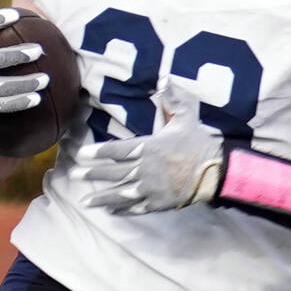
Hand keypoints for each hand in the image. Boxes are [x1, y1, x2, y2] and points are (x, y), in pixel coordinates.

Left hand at [71, 83, 225, 213]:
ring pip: (121, 194)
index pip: (117, 151)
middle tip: (75, 176)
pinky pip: (136, 207)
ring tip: (86, 201)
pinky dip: (122, 210)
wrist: (216, 172)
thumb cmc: (199, 143)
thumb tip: (165, 79)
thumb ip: (174, 100)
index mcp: (149, 148)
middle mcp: (145, 169)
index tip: (81, 155)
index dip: (98, 153)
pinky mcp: (159, 203)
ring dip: (102, 198)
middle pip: (114, 173)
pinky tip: (111, 211)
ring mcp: (151, 188)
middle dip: (93, 174)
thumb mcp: (187, 117)